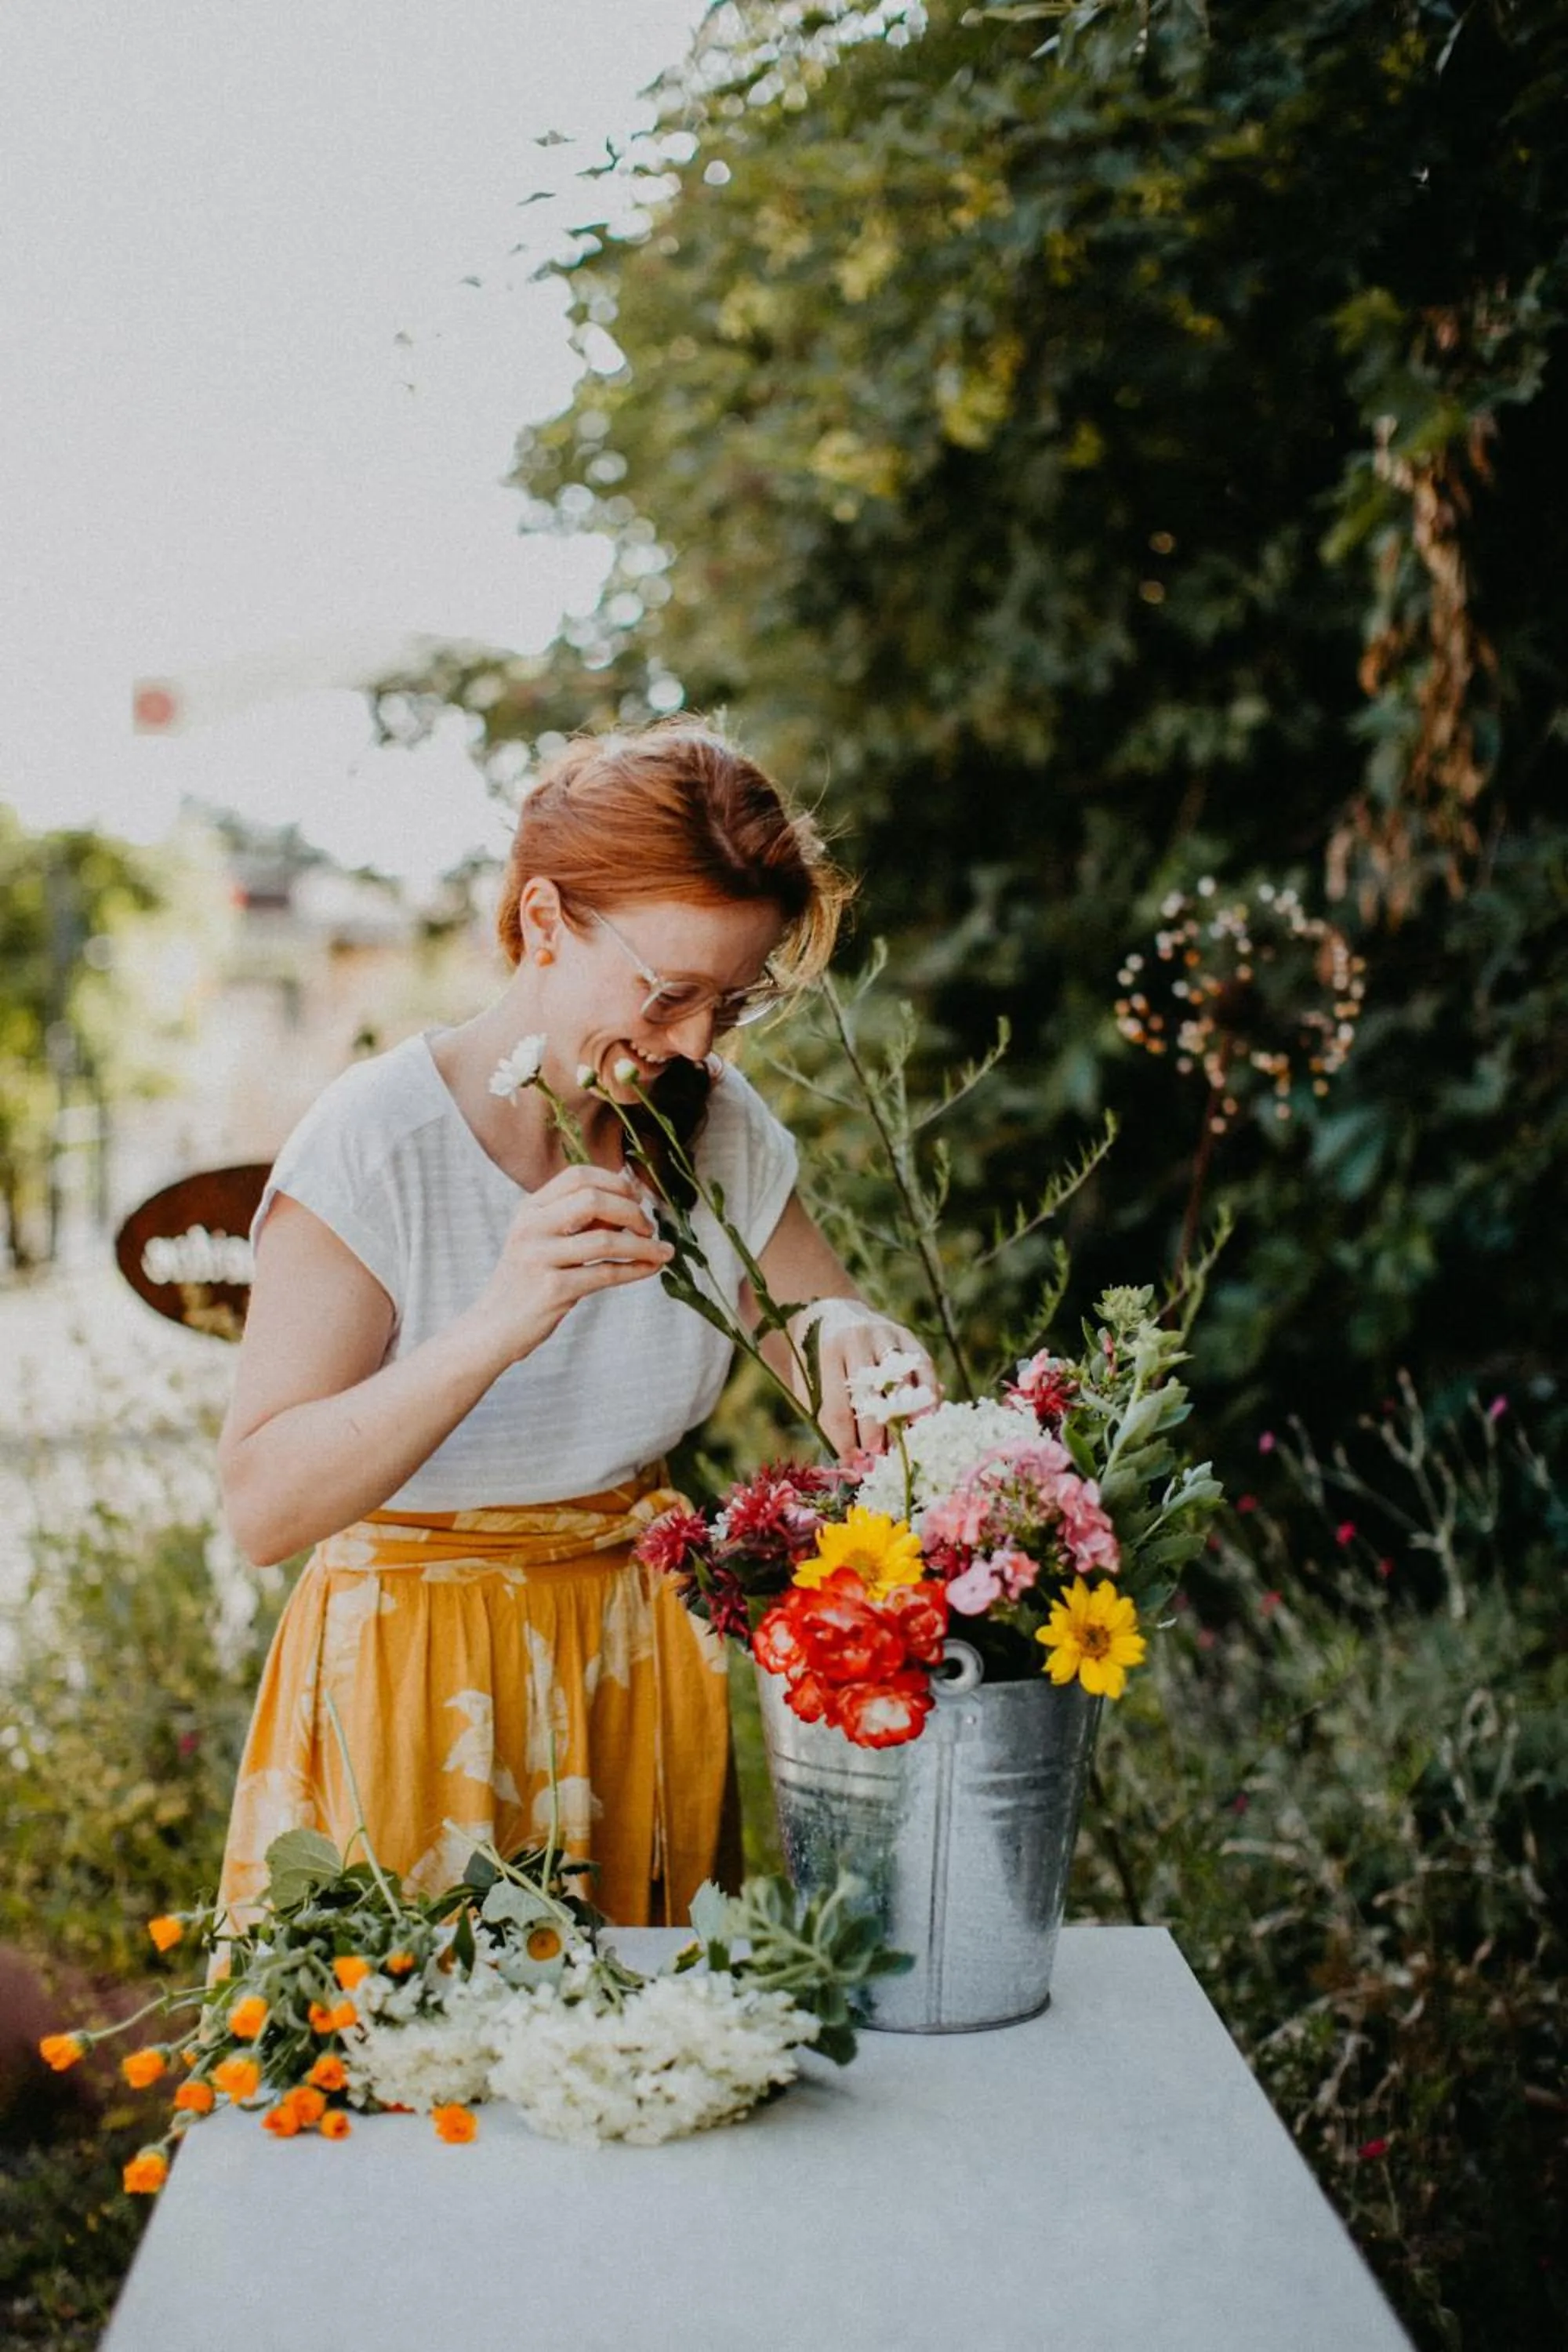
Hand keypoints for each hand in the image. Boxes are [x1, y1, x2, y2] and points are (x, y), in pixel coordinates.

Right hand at [471, 1166, 673, 1364]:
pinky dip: (636, 1269)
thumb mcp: (544, 1240)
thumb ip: (580, 1221)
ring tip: (662, 1251)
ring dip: (643, 1244)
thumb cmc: (529, 1280)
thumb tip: (630, 1203)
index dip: (614, 1183)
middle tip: (648, 1226)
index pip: (578, 1176)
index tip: (637, 1197)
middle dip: (631, 1210)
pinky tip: (651, 1268)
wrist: (495, 1326)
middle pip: (593, 1200)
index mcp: (530, 1209)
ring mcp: (539, 1257)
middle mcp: (531, 1227)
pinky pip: (606, 1273)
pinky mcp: (552, 1290)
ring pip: (605, 1239)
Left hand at [793, 1301, 941, 1461]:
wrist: (833, 1312)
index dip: (846, 1441)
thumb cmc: (817, 1359)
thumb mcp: (809, 1383)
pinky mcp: (906, 1334)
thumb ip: (826, 1418)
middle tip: (878, 1459)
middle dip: (875, 1434)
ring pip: (901, 1382)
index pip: (839, 1407)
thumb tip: (849, 1461)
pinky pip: (923, 1367)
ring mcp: (885, 1334)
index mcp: (828, 1353)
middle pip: (871, 1396)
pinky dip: (927, 1396)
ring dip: (904, 1418)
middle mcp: (857, 1339)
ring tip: (903, 1445)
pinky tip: (925, 1420)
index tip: (853, 1464)